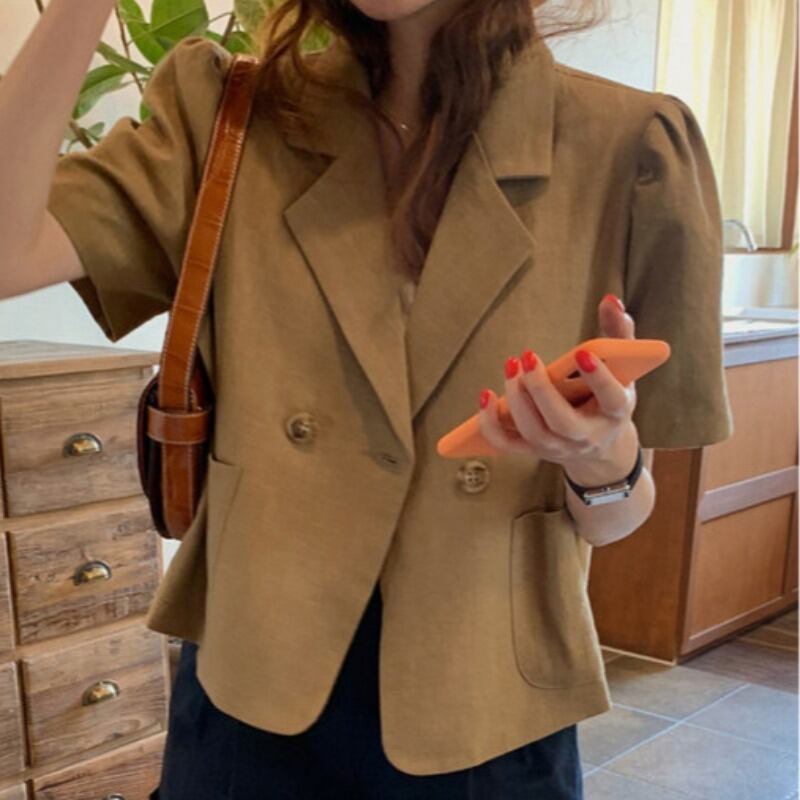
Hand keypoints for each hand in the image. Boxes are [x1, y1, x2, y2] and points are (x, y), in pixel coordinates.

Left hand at [478, 293, 638, 474]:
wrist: (598, 445)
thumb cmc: (606, 395)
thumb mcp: (621, 367)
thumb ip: (618, 333)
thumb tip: (609, 300)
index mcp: (615, 412)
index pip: (612, 399)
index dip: (598, 378)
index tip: (582, 353)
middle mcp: (587, 436)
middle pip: (562, 422)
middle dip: (542, 390)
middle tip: (527, 356)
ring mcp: (558, 447)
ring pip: (534, 432)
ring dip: (517, 399)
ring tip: (510, 365)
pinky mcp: (533, 450)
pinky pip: (506, 443)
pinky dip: (491, 423)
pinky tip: (485, 395)